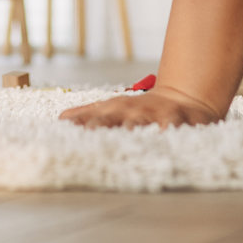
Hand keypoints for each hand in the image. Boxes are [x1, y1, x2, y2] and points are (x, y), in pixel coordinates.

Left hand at [59, 85, 225, 127]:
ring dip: (128, 133)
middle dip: (97, 129)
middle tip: (84, 142)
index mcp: (114, 110)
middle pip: (110, 121)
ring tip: (118, 143)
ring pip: (138, 125)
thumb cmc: (142, 109)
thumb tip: (61, 120)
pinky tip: (159, 145)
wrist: (183, 97)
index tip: (59, 139)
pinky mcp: (176, 122)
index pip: (90, 119)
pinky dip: (165, 137)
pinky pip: (171, 130)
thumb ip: (88, 114)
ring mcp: (152, 116)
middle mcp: (131, 113)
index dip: (76, 128)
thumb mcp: (114, 107)